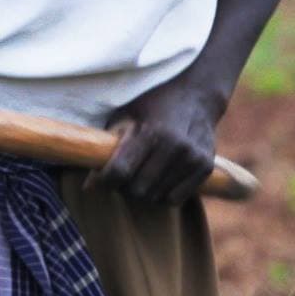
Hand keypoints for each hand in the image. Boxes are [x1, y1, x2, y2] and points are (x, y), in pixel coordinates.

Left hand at [90, 79, 223, 205]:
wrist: (196, 96)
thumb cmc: (153, 104)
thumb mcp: (126, 114)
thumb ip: (108, 144)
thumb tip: (88, 185)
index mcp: (152, 131)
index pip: (121, 171)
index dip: (104, 181)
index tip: (97, 181)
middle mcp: (175, 147)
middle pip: (138, 190)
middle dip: (122, 187)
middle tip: (120, 177)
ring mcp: (193, 159)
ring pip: (156, 197)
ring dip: (142, 193)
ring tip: (139, 175)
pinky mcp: (205, 168)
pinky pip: (175, 199)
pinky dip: (161, 195)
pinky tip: (157, 180)